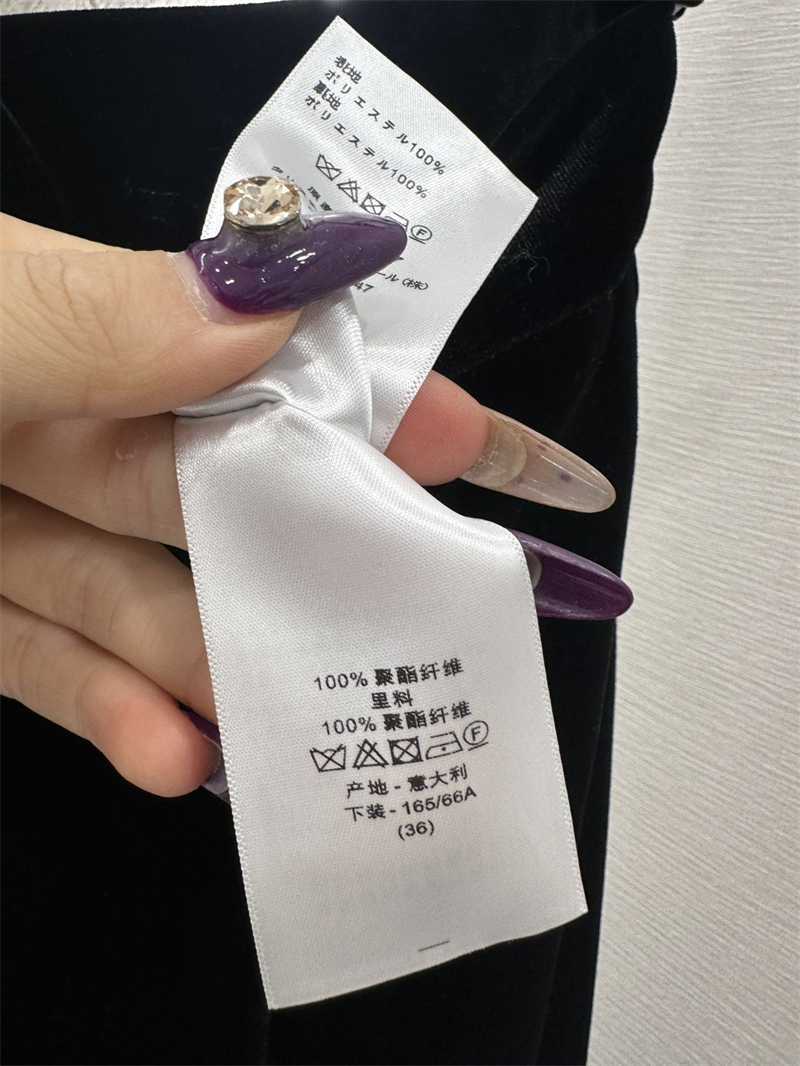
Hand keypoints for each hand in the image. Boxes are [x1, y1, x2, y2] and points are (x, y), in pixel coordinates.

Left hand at [0, 212, 613, 796]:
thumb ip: (101, 315)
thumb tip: (276, 288)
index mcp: (61, 319)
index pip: (244, 352)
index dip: (361, 396)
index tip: (477, 444)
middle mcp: (37, 416)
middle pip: (209, 491)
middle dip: (313, 550)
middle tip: (414, 609)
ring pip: (136, 596)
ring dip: (218, 660)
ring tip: (294, 718)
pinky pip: (47, 662)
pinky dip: (113, 711)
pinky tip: (176, 754)